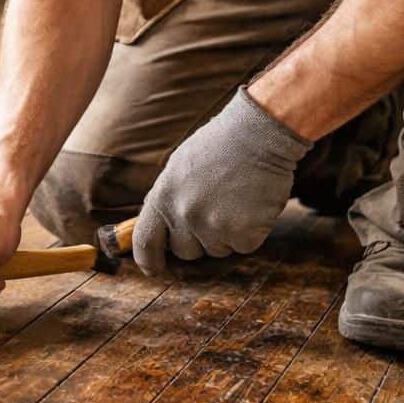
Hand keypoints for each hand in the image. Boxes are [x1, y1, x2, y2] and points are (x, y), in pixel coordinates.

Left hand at [132, 87, 310, 271]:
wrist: (259, 133)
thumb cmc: (220, 145)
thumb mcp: (179, 167)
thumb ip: (168, 199)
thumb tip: (162, 227)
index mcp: (163, 196)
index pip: (145, 241)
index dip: (148, 259)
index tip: (153, 269)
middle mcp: (184, 215)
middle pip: (185, 251)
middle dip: (198, 239)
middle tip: (216, 210)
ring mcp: (213, 227)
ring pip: (217, 250)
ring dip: (227, 233)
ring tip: (236, 199)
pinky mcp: (243, 234)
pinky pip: (244, 247)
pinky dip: (251, 232)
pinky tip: (253, 204)